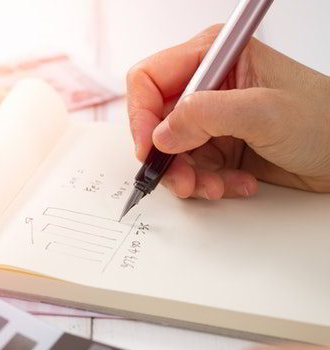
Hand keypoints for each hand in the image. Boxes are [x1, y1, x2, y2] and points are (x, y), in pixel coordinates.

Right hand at [126, 25, 329, 198]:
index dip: (141, 115)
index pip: (150, 79)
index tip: (149, 148)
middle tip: (183, 180)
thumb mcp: (264, 112)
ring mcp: (212, 119)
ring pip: (171, 152)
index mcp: (214, 58)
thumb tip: (160, 133)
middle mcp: (208, 87)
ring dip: (189, 176)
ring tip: (215, 187)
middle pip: (155, 122)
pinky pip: (192, 169)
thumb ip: (206, 116)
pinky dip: (208, 184)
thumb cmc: (326, 120)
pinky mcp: (218, 146)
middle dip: (168, 156)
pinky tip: (237, 184)